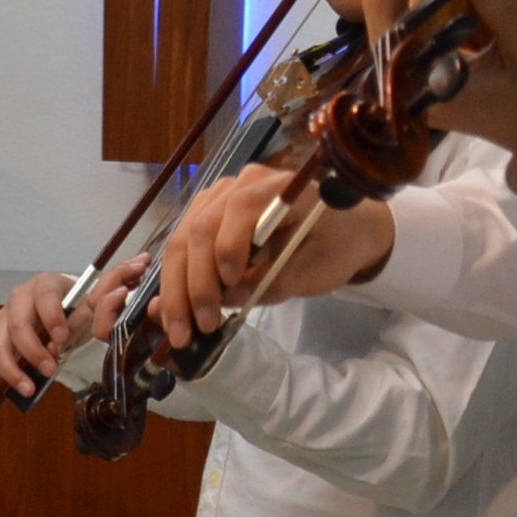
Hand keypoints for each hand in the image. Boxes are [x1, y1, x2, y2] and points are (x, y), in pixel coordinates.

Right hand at [0, 256, 142, 405]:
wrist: (59, 310)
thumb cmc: (76, 304)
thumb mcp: (96, 296)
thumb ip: (118, 281)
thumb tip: (142, 262)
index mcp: (44, 285)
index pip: (43, 297)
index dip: (51, 317)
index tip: (62, 339)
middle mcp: (19, 299)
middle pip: (17, 323)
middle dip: (32, 349)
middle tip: (51, 369)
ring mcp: (4, 319)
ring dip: (12, 368)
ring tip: (29, 389)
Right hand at [149, 161, 393, 347]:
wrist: (340, 231)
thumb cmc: (334, 247)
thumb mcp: (315, 270)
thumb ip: (273, 281)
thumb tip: (227, 298)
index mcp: (278, 187)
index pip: (242, 208)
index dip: (230, 245)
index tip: (231, 283)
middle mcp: (239, 184)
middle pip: (202, 227)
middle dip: (196, 282)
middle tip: (198, 327)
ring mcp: (217, 198)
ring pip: (182, 240)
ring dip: (177, 289)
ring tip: (180, 331)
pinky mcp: (205, 217)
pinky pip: (182, 248)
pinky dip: (177, 283)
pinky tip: (176, 314)